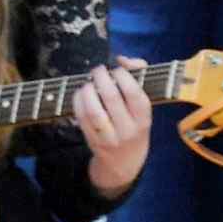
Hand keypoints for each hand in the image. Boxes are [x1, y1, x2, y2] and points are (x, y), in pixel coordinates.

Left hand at [72, 60, 153, 195]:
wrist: (124, 162)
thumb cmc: (135, 126)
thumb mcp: (143, 109)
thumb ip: (138, 79)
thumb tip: (123, 59)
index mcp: (144, 119)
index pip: (136, 95)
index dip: (124, 77)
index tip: (117, 69)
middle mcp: (128, 129)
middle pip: (112, 99)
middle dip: (102, 78)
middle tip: (98, 70)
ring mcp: (109, 136)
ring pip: (94, 110)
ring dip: (88, 91)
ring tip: (88, 82)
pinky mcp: (92, 140)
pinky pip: (81, 118)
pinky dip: (78, 101)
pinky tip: (80, 93)